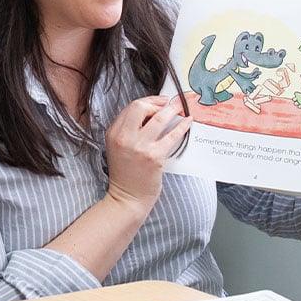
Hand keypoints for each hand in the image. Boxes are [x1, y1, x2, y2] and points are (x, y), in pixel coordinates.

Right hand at [105, 96, 192, 210]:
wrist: (127, 198)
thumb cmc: (125, 174)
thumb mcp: (118, 148)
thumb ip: (128, 130)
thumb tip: (151, 113)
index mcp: (113, 133)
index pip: (130, 108)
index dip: (147, 102)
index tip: (159, 102)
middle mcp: (124, 138)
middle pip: (141, 107)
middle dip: (157, 103)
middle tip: (169, 104)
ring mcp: (139, 147)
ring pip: (159, 118)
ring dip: (172, 111)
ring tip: (180, 109)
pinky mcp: (154, 156)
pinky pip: (172, 135)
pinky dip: (182, 126)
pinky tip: (188, 122)